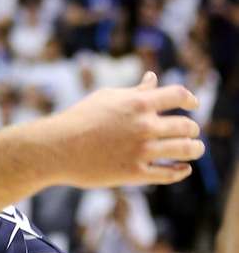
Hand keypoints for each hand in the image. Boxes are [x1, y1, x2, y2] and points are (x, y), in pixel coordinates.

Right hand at [46, 72, 203, 188]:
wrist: (57, 147)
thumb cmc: (80, 118)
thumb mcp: (107, 97)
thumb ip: (135, 91)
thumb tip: (153, 78)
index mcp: (137, 103)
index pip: (179, 95)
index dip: (190, 99)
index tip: (192, 104)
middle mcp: (144, 126)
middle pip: (188, 125)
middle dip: (192, 129)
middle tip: (190, 131)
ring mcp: (141, 150)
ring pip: (186, 150)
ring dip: (194, 149)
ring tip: (193, 148)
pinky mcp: (136, 173)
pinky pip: (170, 174)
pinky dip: (181, 171)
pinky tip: (182, 168)